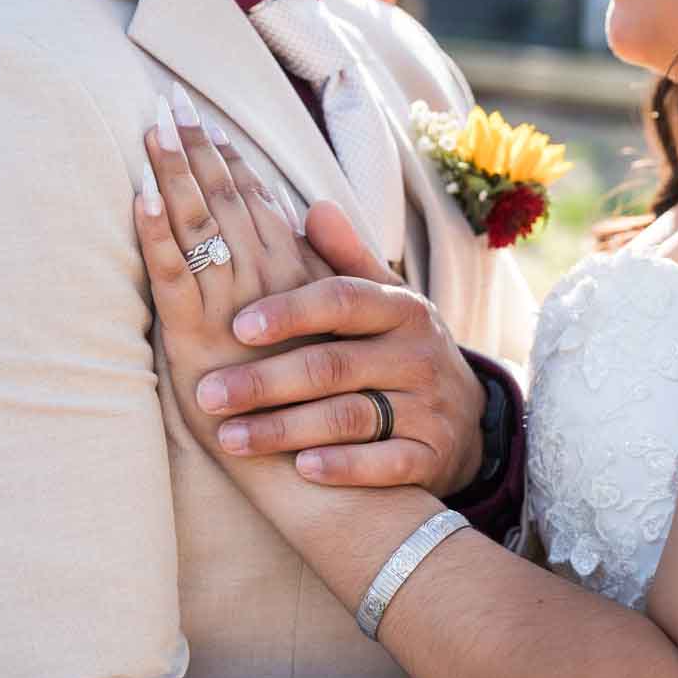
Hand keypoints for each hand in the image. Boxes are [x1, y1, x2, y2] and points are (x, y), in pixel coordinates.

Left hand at [132, 91, 486, 496]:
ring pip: (349, 418)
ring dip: (285, 430)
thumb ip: (347, 260)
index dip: (289, 312)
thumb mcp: (384, 302)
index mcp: (400, 308)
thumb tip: (314, 207)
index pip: (341, 301)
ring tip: (230, 438)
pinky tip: (302, 470)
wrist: (469, 421)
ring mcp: (427, 407)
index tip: (236, 325)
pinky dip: (344, 467)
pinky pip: (385, 464)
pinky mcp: (431, 457)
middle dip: (265, 381)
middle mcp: (417, 355)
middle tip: (208, 394)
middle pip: (333, 365)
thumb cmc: (400, 350)